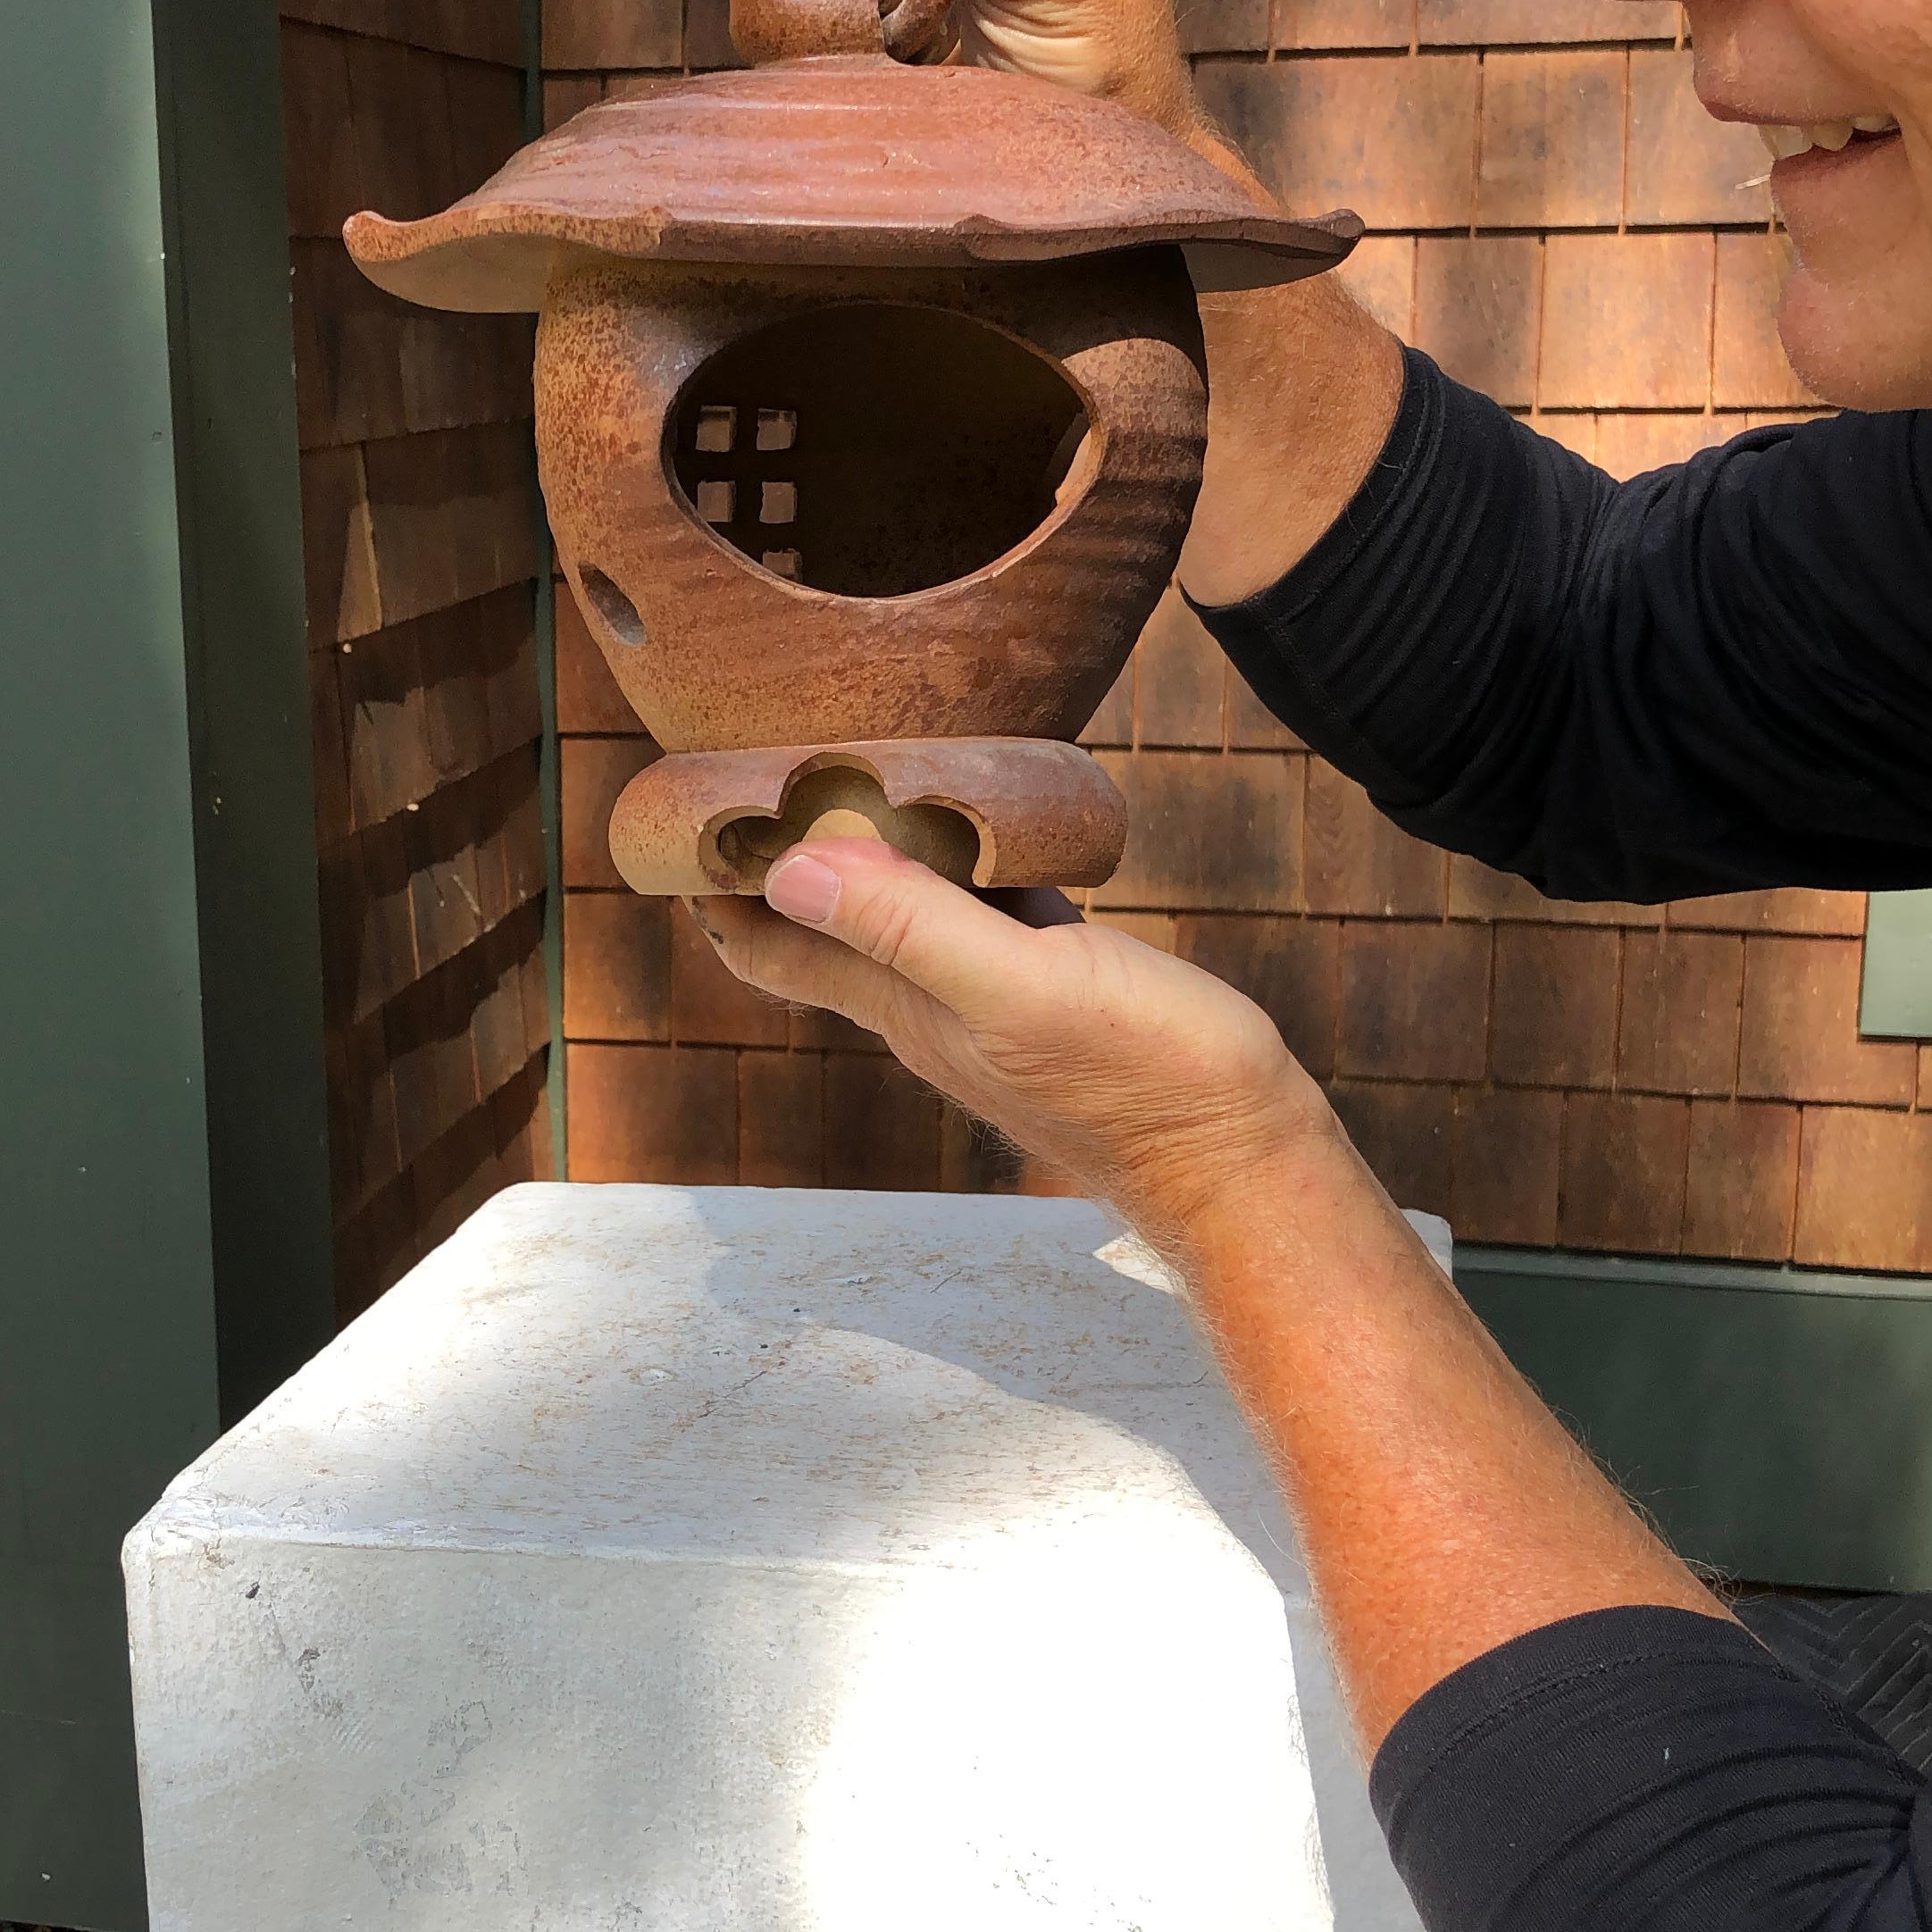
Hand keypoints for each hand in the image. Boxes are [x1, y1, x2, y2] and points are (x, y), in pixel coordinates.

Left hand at [696, 836, 1338, 1248]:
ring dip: (867, 858)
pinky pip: (985, 913)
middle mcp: (931, 1008)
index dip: (718, 888)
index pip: (773, 946)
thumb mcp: (1019, 987)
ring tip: (853, 776)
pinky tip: (985, 826)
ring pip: (902, 917)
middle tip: (756, 772)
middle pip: (824, 926)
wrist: (1244, 1158)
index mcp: (904, 1006)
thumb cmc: (1144, 1076)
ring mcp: (992, 1002)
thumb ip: (908, 928)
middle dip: (779, 860)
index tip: (687, 814)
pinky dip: (963, 867)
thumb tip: (787, 872)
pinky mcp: (1056, 986)